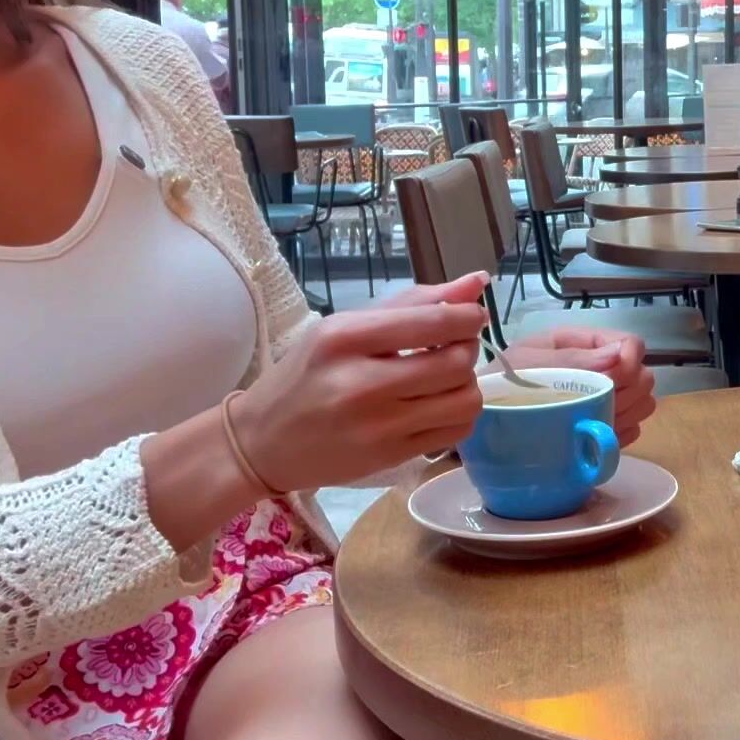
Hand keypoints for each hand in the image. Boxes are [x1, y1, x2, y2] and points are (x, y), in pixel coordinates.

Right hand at [231, 274, 489, 489]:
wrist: (263, 442)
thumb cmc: (305, 375)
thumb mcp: (343, 327)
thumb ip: (412, 303)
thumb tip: (476, 282)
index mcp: (345, 338)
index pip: (432, 322)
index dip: (468, 317)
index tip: (472, 317)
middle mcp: (361, 382)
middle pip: (456, 362)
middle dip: (468, 349)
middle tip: (456, 345)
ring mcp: (378, 426)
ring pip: (464, 400)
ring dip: (467, 384)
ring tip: (447, 377)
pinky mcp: (391, 457)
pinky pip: (455, 432)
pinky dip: (458, 414)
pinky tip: (438, 404)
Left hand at [498, 328, 655, 445]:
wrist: (481, 420)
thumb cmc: (501, 384)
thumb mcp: (529, 363)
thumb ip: (573, 360)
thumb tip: (620, 355)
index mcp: (582, 344)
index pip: (631, 344)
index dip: (630, 361)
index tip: (615, 381)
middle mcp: (599, 369)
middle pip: (643, 375)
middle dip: (628, 392)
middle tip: (599, 406)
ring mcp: (604, 399)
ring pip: (644, 403)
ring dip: (626, 414)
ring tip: (595, 421)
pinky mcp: (603, 426)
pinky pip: (632, 430)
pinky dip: (620, 435)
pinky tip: (595, 436)